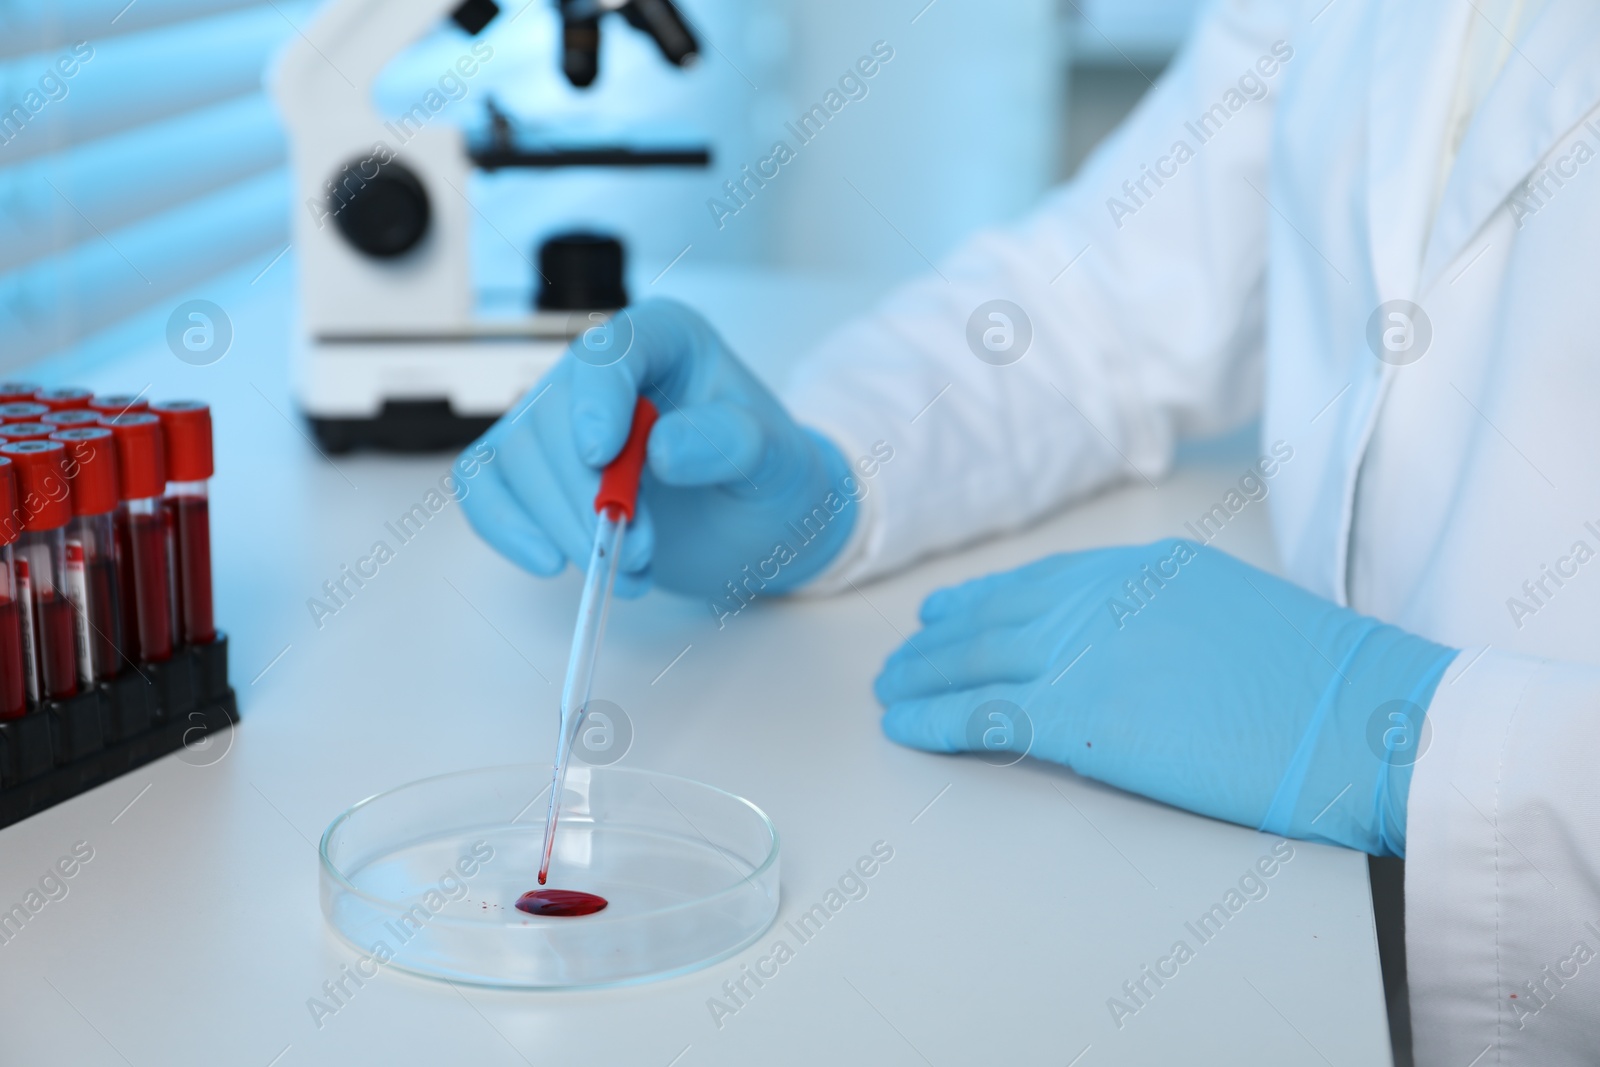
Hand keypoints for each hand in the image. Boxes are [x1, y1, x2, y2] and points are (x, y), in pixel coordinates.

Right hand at [459, 300, 856, 599]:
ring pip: (516, 457)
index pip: (610, 350)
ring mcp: (562, 420)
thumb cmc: (769, 477)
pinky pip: (487, 485)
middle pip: (552, 415)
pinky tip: (548, 560)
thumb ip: (732, 443)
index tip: (600, 454)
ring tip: (625, 569)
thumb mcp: (778, 459)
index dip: (597, 397)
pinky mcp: (538, 471)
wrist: (759, 525)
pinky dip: (505, 526)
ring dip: (561, 524)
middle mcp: (603, 372)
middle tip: (633, 548)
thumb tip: (663, 449)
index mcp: (664, 340)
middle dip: (584, 493)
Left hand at [873, 540, 1458, 855]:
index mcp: (1143, 567)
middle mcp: (1102, 598)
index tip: (944, 613)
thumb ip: (1166, 617)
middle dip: (937, 642)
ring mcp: (1087, 654)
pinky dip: (935, 721)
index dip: (981, 600)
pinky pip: (982, 716)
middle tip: (899, 658)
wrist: (1368, 719)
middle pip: (993, 619)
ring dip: (921, 679)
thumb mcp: (1235, 612)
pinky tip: (905, 729)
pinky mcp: (1081, 717)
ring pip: (975, 663)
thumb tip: (1129, 644)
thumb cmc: (1325, 683)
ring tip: (889, 692)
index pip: (1038, 582)